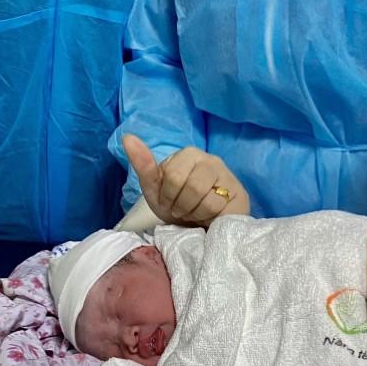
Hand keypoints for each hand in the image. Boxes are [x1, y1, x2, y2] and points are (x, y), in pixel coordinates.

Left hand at [122, 134, 249, 225]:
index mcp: (188, 154)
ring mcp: (226, 175)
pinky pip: (219, 207)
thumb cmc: (176, 205)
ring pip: (205, 197)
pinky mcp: (239, 193)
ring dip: (194, 213)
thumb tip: (127, 137)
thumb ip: (143, 164)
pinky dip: (208, 218)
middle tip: (182, 209)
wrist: (200, 228)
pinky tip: (210, 216)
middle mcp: (210, 159)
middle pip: (190, 186)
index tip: (169, 201)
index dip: (167, 196)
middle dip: (181, 205)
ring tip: (195, 213)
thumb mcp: (154, 188)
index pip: (172, 175)